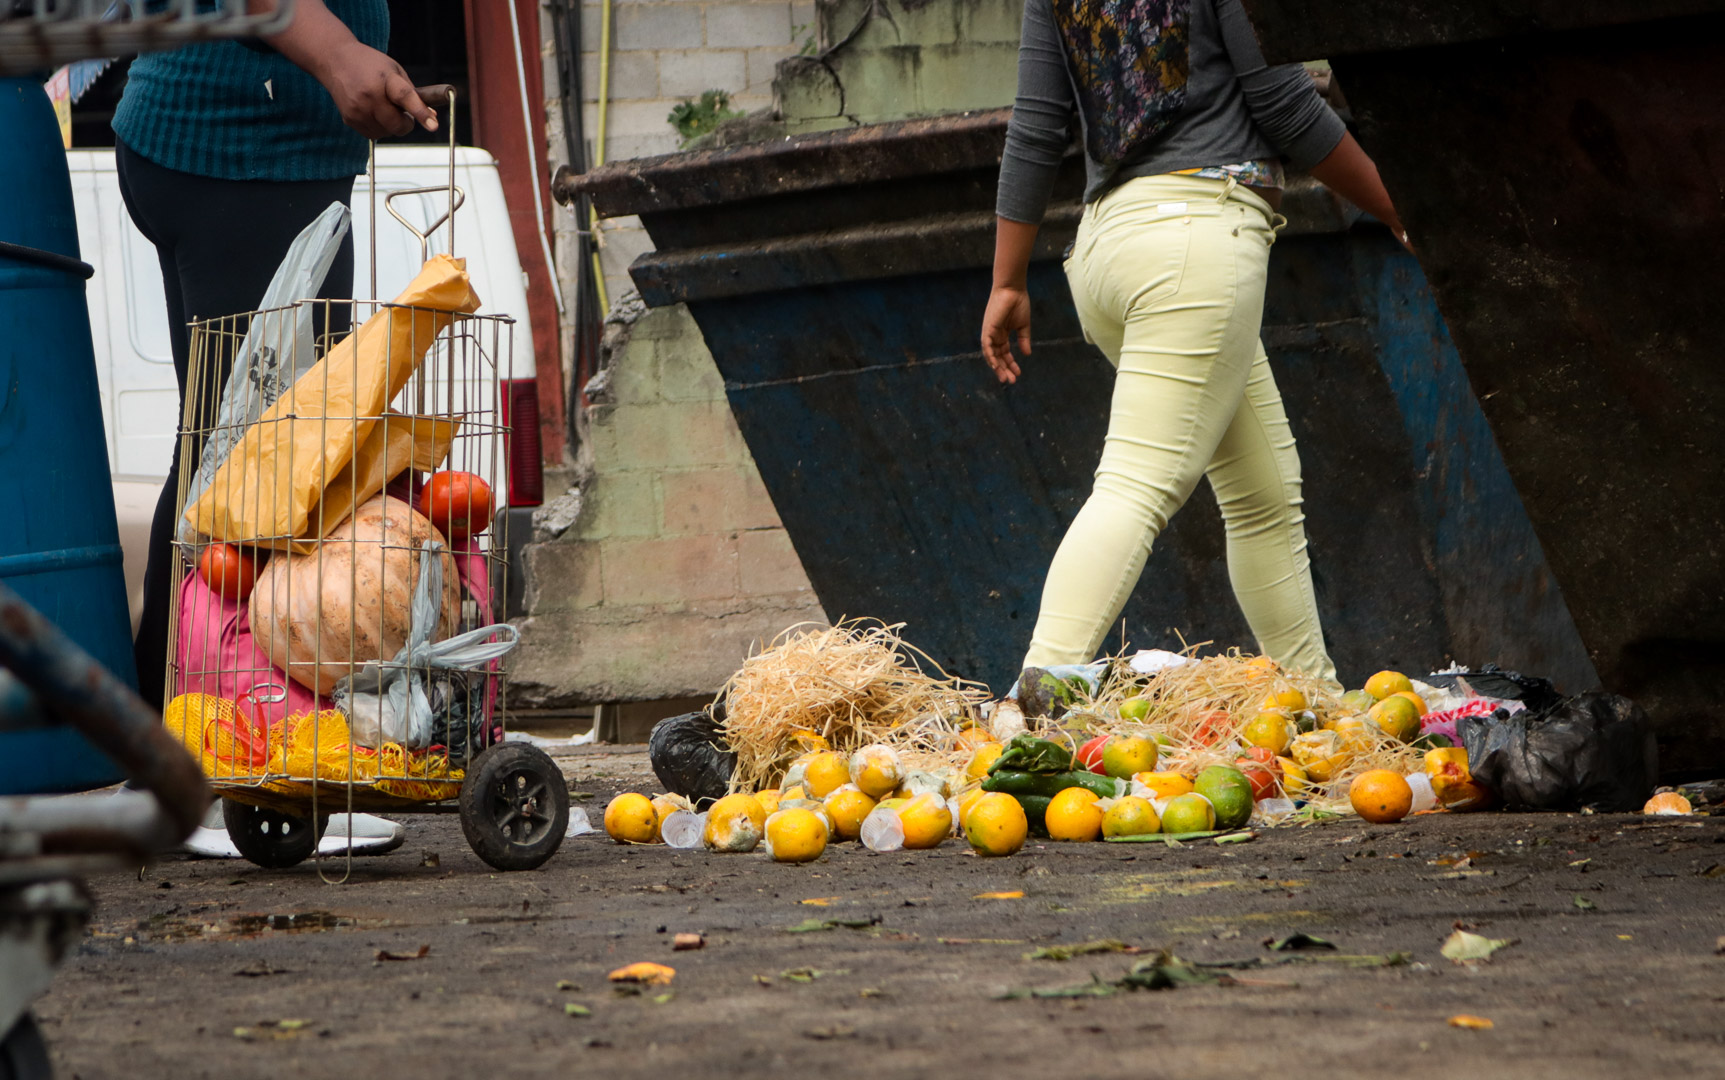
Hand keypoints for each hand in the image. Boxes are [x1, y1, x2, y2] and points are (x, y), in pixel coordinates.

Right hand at [315, 41, 437, 138]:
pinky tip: (371, 110)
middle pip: (396, 124)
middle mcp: (369, 95)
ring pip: (386, 132)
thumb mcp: (395, 70)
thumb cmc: (371, 65)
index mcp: (385, 79)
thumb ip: (413, 94)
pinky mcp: (349, 119)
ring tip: (382, 106)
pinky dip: (378, 127)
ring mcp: (357, 109)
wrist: (334, 59)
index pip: (405, 97)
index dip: (420, 112)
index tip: (434, 125)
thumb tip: (432, 118)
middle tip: (404, 113)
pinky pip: (373, 134)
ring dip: (391, 125)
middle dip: (406, 124)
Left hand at [981, 285, 1031, 383]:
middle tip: (1010, 381)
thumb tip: (1027, 354)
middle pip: (997, 357)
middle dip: (1004, 369)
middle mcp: (994, 335)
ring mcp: (989, 332)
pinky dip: (990, 356)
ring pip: (991, 355)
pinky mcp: (987, 329)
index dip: (1010, 364)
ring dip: (998, 367)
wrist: (1013, 289)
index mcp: (1002, 334)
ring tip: (1005, 378)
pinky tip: (996, 366)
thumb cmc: (1018, 303)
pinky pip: (986, 346)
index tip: (1018, 374)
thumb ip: (1024, 340)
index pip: (1005, 353)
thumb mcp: (1023, 325)